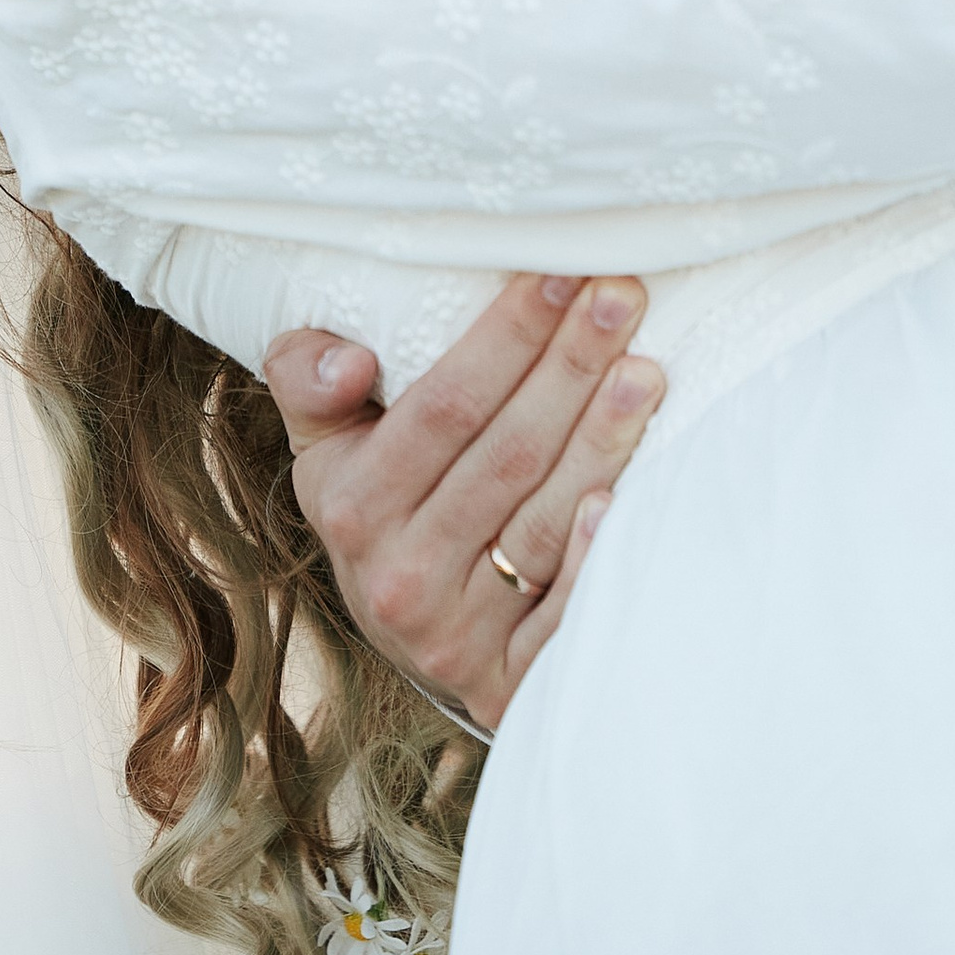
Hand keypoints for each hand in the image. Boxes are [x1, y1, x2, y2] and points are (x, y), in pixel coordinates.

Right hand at [265, 273, 663, 735]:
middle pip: (506, 455)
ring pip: (542, 523)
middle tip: (623, 296)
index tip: (562, 273)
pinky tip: (624, 498)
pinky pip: (561, 615)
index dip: (507, 337)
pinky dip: (593, 558)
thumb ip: (308, 382)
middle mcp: (397, 575)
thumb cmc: (378, 505)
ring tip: (646, 371)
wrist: (407, 631)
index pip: (443, 406)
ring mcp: (456, 634)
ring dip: (602, 441)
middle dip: (570, 367)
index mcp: (349, 507)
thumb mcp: (325, 444)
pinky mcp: (509, 682)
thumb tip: (349, 360)